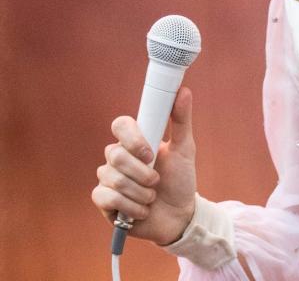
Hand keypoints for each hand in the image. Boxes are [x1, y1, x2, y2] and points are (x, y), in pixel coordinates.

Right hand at [91, 87, 197, 245]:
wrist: (178, 215)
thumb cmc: (180, 180)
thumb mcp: (185, 149)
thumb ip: (182, 121)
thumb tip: (183, 91)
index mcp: (136, 141)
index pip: (120, 125)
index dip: (132, 138)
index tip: (151, 152)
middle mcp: (118, 157)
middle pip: (114, 154)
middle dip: (142, 173)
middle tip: (157, 181)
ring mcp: (108, 178)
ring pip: (113, 178)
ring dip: (141, 192)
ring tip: (153, 197)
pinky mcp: (103, 200)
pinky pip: (107, 197)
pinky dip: (131, 206)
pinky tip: (142, 210)